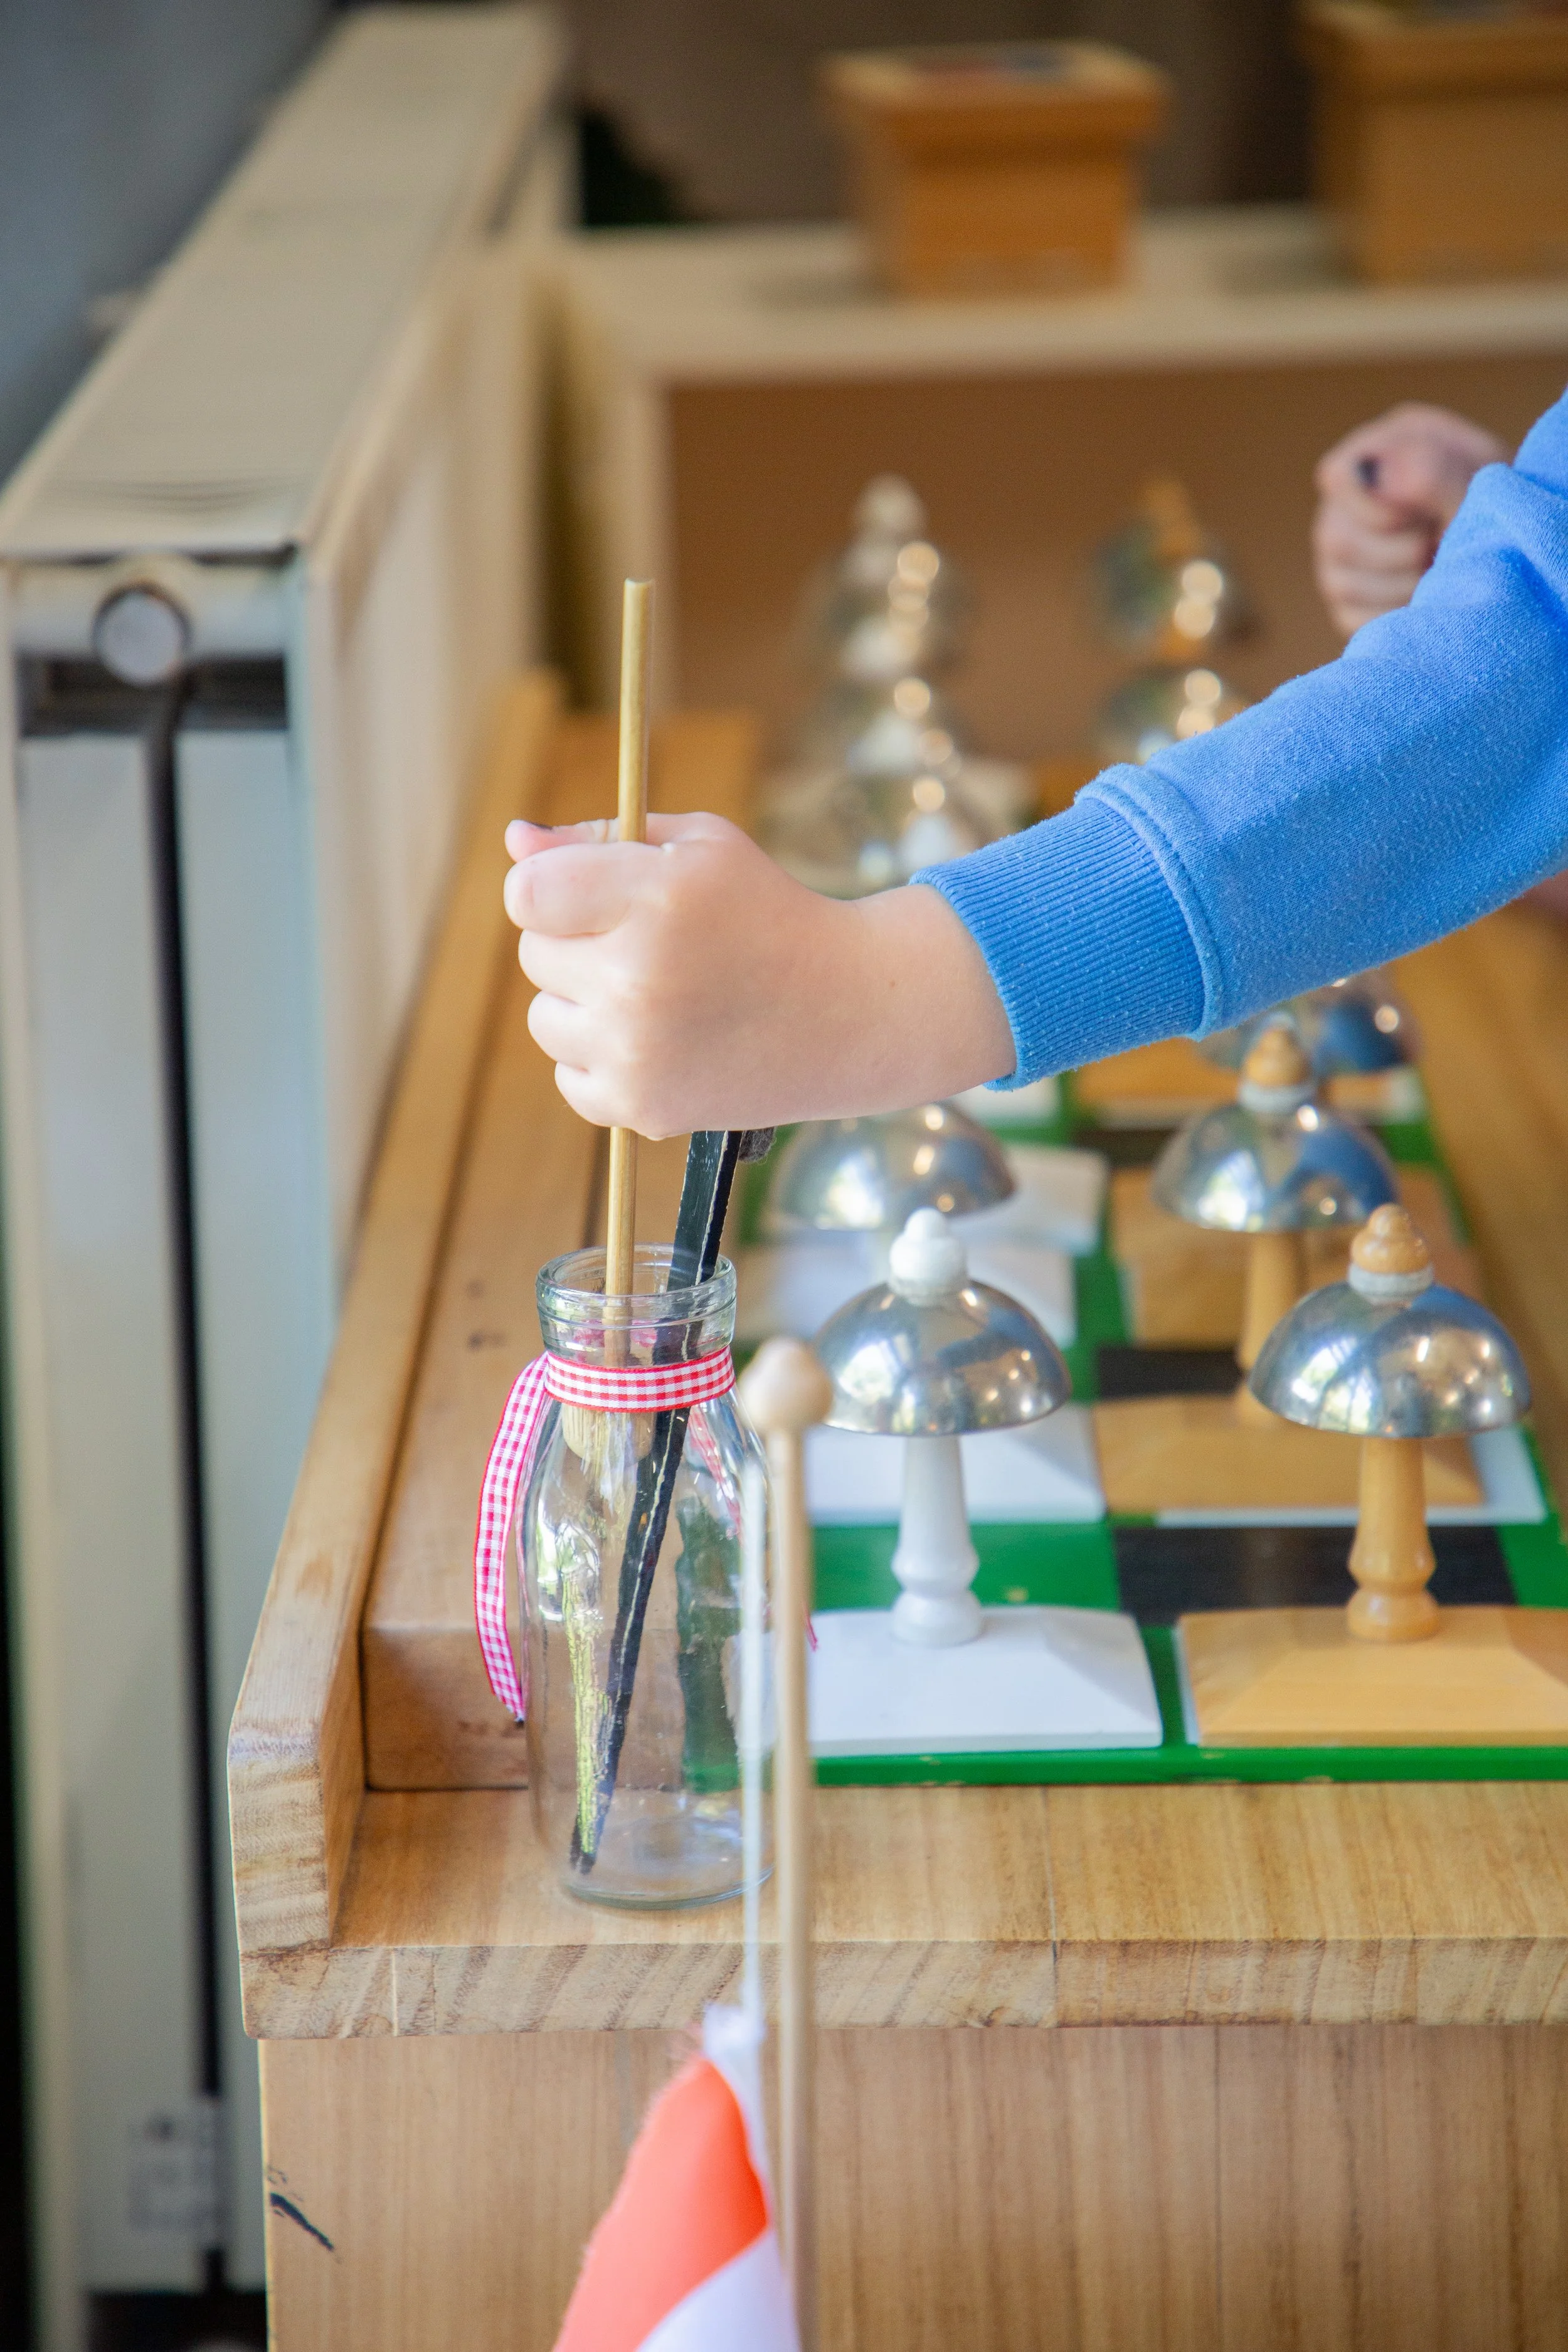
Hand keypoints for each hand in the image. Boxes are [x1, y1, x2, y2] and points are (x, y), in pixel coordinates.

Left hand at [503, 810, 1014, 1134]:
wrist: (850, 1013)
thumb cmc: (768, 913)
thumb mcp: (701, 848)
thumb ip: (600, 837)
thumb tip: (514, 839)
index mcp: (654, 896)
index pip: (527, 894)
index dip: (549, 890)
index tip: (587, 896)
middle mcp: (638, 976)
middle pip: (535, 954)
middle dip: (578, 942)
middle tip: (649, 945)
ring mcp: (637, 1050)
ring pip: (544, 1019)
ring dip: (583, 1004)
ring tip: (656, 995)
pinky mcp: (643, 1107)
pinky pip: (569, 1078)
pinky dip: (602, 1060)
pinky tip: (659, 1040)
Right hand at [1312, 403, 1505, 637]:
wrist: (1500, 541)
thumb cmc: (1484, 494)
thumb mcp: (1474, 469)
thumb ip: (1437, 471)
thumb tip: (1392, 483)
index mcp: (1365, 462)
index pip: (1336, 478)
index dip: (1378, 503)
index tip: (1423, 514)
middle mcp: (1339, 515)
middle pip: (1339, 540)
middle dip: (1406, 549)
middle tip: (1444, 542)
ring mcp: (1336, 566)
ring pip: (1347, 587)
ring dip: (1409, 583)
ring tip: (1440, 566)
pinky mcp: (1347, 611)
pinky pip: (1359, 622)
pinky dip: (1402, 614)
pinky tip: (1427, 594)